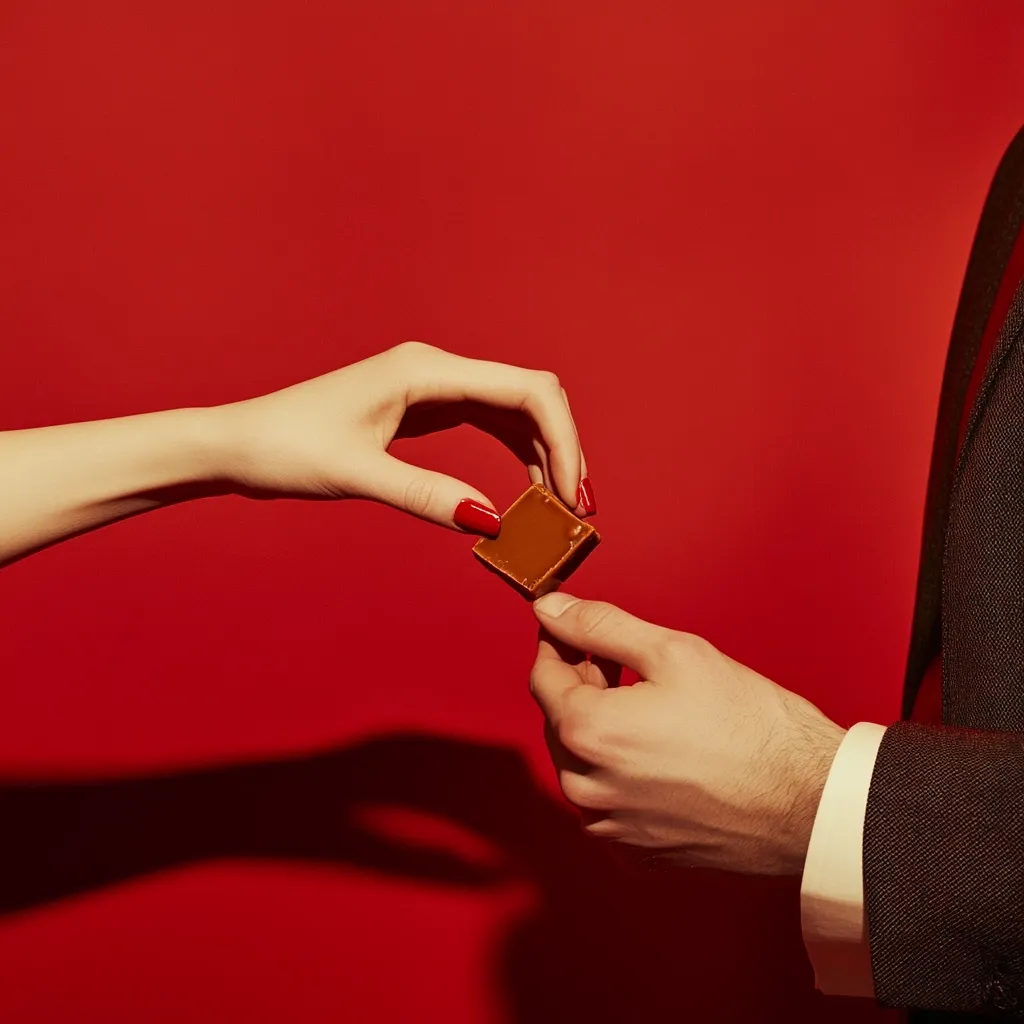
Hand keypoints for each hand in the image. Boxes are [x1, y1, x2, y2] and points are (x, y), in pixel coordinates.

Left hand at [209, 342, 594, 534]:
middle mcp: (436, 370)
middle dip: (562, 448)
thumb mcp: (355, 475)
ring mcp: (432, 387)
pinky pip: (487, 425)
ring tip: (559, 507)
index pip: (526, 391)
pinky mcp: (423, 409)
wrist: (239, 443)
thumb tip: (491, 523)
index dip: (563, 440)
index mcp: (425, 369)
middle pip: (529, 398)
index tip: (571, 495)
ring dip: (542, 453)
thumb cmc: (285, 448)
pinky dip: (514, 455)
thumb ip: (425, 495)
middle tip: (576, 509)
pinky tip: (522, 492)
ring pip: (512, 412)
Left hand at [529, 592, 845, 874]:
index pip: (542, 677)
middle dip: (581, 685)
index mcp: (587, 733)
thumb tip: (550, 607)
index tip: (574, 628)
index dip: (557, 643)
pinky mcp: (638, 852)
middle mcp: (586, 788)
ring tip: (646, 705)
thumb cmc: (749, 725)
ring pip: (579, 763)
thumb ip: (601, 626)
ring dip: (600, 729)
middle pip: (559, 720)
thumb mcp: (673, 652)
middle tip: (622, 663)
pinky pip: (606, 803)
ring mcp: (610, 827)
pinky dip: (619, 773)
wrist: (809, 803)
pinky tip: (658, 753)